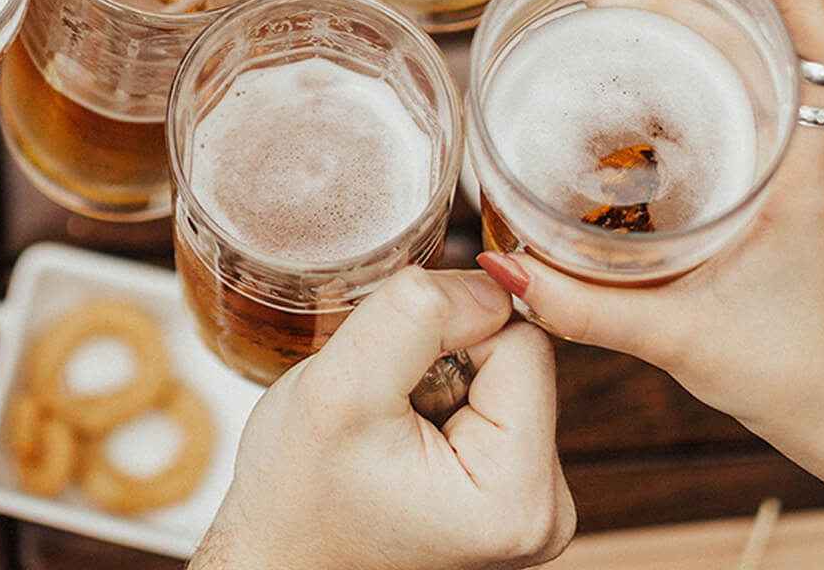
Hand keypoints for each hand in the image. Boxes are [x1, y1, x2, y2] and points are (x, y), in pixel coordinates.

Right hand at [190, 267, 573, 569]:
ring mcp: (531, 495)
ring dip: (435, 369)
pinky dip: (436, 389)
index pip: (521, 339)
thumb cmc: (297, 492)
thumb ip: (417, 315)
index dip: (449, 326)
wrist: (277, 550)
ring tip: (386, 417)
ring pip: (498, 365)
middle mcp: (546, 504)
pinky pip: (487, 390)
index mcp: (521, 495)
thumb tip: (493, 281)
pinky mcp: (509, 480)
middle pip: (515, 351)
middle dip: (442, 352)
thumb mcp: (341, 387)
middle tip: (383, 400)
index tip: (391, 368)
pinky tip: (399, 426)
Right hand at [478, 0, 823, 507]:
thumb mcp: (680, 338)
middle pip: (773, 41)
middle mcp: (810, 157)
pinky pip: (745, 106)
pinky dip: (700, 75)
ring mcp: (800, 170)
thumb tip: (506, 268)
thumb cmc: (792, 375)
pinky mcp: (780, 188)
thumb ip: (586, 310)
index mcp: (806, 173)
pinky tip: (643, 84)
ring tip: (622, 15)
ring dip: (699, 30)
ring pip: (759, 68)